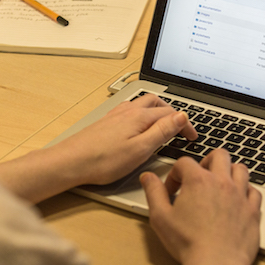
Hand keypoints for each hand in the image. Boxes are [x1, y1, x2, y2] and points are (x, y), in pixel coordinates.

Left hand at [0, 94, 196, 202]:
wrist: (71, 162)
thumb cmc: (103, 160)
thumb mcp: (140, 149)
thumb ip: (162, 131)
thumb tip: (181, 116)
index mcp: (139, 116)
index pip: (171, 114)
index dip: (185, 125)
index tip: (193, 137)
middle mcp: (127, 111)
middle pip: (156, 102)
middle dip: (172, 111)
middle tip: (181, 126)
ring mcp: (115, 115)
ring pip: (141, 105)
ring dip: (156, 110)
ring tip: (163, 123)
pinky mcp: (106, 123)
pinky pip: (130, 111)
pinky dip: (142, 115)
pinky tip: (138, 126)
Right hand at [140, 150, 261, 264]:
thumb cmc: (189, 244)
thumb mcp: (160, 217)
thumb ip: (153, 192)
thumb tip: (148, 177)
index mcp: (198, 181)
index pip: (185, 162)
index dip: (175, 174)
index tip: (172, 190)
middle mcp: (222, 183)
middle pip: (219, 155)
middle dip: (207, 161)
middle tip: (199, 177)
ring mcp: (240, 196)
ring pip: (240, 169)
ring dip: (229, 172)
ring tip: (220, 185)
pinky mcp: (252, 211)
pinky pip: (254, 191)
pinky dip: (246, 191)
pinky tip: (237, 200)